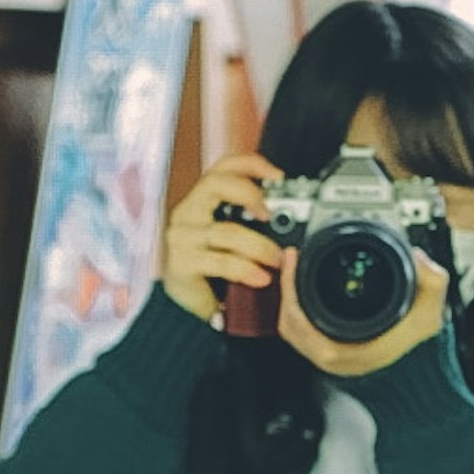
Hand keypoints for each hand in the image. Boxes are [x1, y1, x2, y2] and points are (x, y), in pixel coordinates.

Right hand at [158, 152, 282, 325]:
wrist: (190, 309)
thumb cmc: (214, 271)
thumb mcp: (233, 241)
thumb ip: (250, 224)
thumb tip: (292, 217)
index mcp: (201, 201)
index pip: (222, 168)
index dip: (250, 164)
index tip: (277, 175)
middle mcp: (187, 213)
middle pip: (215, 185)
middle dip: (249, 195)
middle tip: (270, 215)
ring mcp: (181, 238)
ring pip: (226, 231)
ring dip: (259, 246)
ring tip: (276, 260)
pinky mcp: (181, 263)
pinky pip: (220, 262)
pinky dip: (245, 269)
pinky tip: (260, 278)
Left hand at [279, 244, 450, 378]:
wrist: (420, 362)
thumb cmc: (418, 340)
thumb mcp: (431, 310)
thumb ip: (432, 282)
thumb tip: (418, 259)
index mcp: (350, 352)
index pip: (301, 326)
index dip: (291, 292)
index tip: (294, 261)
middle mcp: (335, 359)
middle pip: (290, 326)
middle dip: (286, 290)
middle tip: (291, 259)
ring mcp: (330, 356)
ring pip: (293, 329)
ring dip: (290, 299)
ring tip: (295, 268)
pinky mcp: (329, 349)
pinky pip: (300, 330)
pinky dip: (297, 307)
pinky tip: (304, 286)